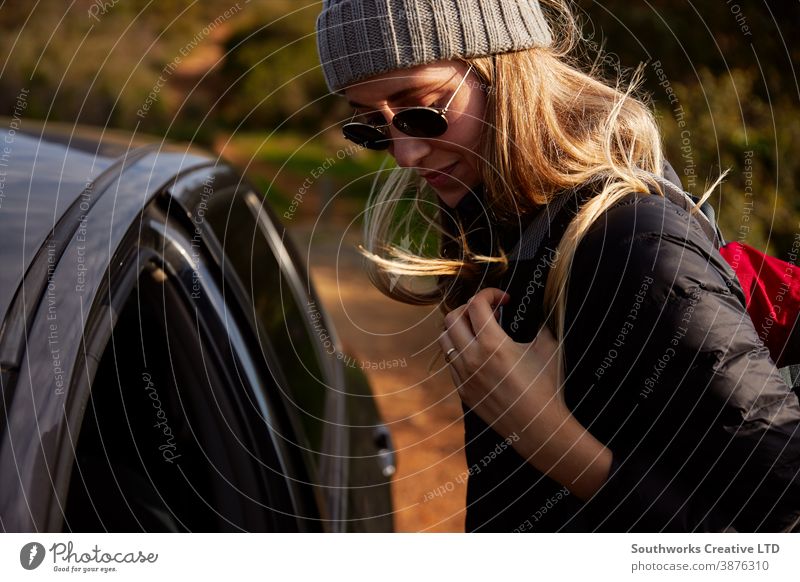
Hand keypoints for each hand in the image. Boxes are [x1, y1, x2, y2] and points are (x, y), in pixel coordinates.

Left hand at [439, 287, 611, 499]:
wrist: (539, 428)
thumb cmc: (547, 387)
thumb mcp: (548, 346)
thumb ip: (537, 323)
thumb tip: (534, 310)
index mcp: (493, 344)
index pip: (476, 304)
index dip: (490, 293)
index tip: (505, 299)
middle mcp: (472, 358)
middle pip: (452, 317)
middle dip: (470, 308)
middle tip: (489, 312)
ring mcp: (464, 376)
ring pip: (445, 339)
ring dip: (459, 328)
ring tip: (480, 331)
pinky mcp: (463, 391)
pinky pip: (450, 362)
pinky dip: (460, 350)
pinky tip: (479, 353)